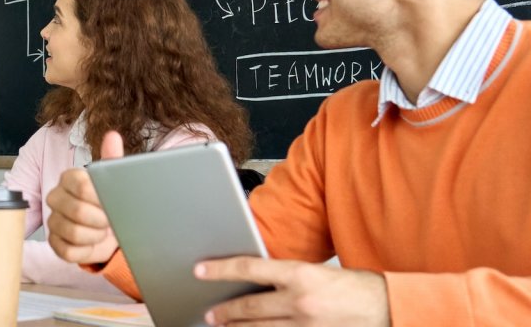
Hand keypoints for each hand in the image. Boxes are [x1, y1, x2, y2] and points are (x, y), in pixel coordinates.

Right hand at [46, 131, 123, 264]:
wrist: (109, 228)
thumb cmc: (108, 201)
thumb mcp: (113, 180)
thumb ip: (112, 159)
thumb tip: (112, 136)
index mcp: (69, 178)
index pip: (81, 185)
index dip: (101, 198)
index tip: (112, 202)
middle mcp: (56, 197)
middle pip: (77, 211)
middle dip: (101, 220)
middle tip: (110, 220)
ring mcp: (53, 220)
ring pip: (73, 233)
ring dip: (96, 236)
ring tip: (102, 231)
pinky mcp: (54, 242)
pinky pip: (68, 251)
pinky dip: (86, 250)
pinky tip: (92, 243)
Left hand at [197, 257, 388, 325]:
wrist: (390, 308)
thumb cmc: (354, 287)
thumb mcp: (317, 272)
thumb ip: (286, 278)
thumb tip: (252, 283)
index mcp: (301, 274)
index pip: (248, 269)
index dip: (220, 270)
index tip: (200, 271)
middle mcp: (300, 301)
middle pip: (248, 308)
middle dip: (225, 312)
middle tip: (210, 314)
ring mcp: (306, 326)